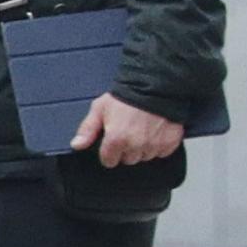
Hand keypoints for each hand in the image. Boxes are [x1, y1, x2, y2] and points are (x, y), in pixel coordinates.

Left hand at [72, 96, 187, 168]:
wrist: (156, 86)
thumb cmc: (127, 95)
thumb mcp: (100, 108)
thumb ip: (87, 129)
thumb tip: (77, 145)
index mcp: (117, 140)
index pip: (109, 161)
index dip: (109, 152)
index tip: (113, 142)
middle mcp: (135, 146)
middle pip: (128, 160)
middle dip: (127, 149)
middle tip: (129, 131)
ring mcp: (154, 145)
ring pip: (145, 157)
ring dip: (143, 148)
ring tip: (144, 130)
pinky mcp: (169, 142)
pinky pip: (162, 153)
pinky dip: (159, 145)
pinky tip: (156, 132)